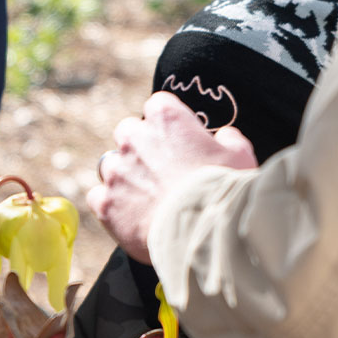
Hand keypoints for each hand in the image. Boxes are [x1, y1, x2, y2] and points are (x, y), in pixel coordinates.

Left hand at [87, 92, 257, 263]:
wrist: (206, 232)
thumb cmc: (225, 190)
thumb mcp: (240, 155)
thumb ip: (227, 139)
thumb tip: (223, 137)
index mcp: (166, 119)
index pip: (158, 106)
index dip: (167, 124)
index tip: (177, 138)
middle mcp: (134, 139)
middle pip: (128, 131)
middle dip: (140, 145)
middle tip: (161, 168)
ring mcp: (116, 171)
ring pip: (109, 164)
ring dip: (123, 175)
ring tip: (146, 196)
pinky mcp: (106, 203)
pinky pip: (97, 196)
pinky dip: (110, 203)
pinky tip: (129, 214)